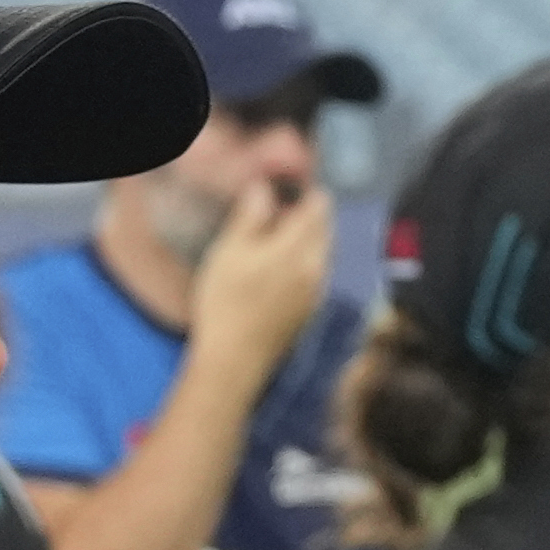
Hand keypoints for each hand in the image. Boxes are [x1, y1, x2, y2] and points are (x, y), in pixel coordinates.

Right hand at [186, 176, 340, 396]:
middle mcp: (317, 268)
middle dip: (307, 217)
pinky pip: (315, 275)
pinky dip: (303, 264)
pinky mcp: (310, 312)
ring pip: (321, 253)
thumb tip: (264, 189)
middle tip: (277, 215)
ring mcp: (317, 292)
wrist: (235, 360)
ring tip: (273, 243)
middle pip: (324, 230)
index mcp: (299, 248)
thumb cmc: (226, 302)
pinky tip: (278, 272)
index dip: (305, 193)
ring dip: (305, 242)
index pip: (319, 207)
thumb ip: (251, 216)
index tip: (286, 191)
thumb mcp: (230, 250)